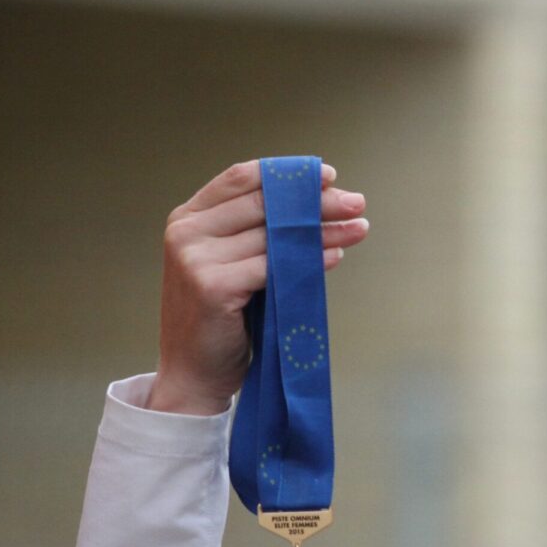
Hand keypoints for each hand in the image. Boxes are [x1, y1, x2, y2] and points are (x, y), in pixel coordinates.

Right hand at [145, 160, 370, 414]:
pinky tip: (338, 255)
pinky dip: (312, 259)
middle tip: (356, 202)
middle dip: (316, 201)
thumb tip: (319, 206)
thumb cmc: (222, 320)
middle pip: (263, 202)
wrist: (193, 373)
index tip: (327, 176)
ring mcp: (196, 258)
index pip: (240, 179)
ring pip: (275, 235)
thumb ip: (256, 234)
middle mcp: (186, 232)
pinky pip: (275, 265)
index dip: (286, 173)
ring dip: (324, 231)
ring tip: (359, 228)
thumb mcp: (231, 264)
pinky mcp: (213, 286)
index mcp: (188, 218)